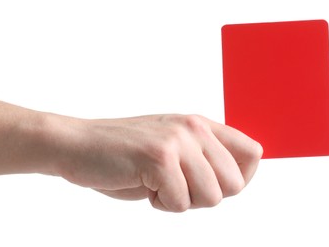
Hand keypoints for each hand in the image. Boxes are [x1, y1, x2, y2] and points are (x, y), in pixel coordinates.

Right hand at [56, 114, 262, 211]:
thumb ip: (202, 158)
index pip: (253, 153)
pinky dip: (159, 204)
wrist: (75, 145)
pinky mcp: (159, 158)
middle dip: (204, 197)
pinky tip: (140, 184)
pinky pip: (179, 203)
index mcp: (198, 124)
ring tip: (154, 183)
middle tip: (173, 186)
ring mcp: (177, 141)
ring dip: (180, 201)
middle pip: (235, 185)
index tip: (209, 186)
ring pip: (211, 198)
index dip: (240, 178)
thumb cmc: (120, 154)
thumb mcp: (169, 148)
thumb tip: (238, 181)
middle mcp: (193, 128)